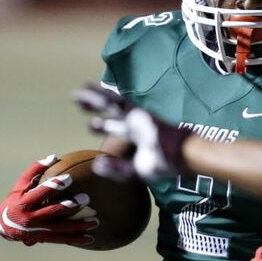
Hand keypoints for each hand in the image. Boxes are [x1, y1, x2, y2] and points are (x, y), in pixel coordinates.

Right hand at [0, 155, 97, 245]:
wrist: (5, 225)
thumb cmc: (16, 199)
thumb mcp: (21, 184)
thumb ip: (35, 170)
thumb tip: (54, 157)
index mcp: (23, 203)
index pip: (40, 193)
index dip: (53, 186)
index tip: (69, 178)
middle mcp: (29, 219)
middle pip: (52, 212)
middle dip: (70, 205)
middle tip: (87, 198)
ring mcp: (37, 231)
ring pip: (61, 229)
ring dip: (79, 225)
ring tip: (96, 221)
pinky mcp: (44, 238)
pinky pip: (62, 239)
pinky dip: (76, 239)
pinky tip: (91, 238)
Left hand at [73, 84, 190, 180]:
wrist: (182, 155)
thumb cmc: (164, 164)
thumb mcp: (136, 171)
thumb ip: (116, 169)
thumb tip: (95, 165)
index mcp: (136, 136)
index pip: (116, 128)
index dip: (103, 125)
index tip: (90, 124)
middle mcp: (134, 124)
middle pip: (111, 114)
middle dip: (96, 109)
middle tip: (79, 105)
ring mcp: (136, 117)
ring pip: (111, 104)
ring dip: (94, 98)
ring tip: (78, 93)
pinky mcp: (138, 113)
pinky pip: (117, 102)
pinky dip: (103, 95)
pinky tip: (90, 89)